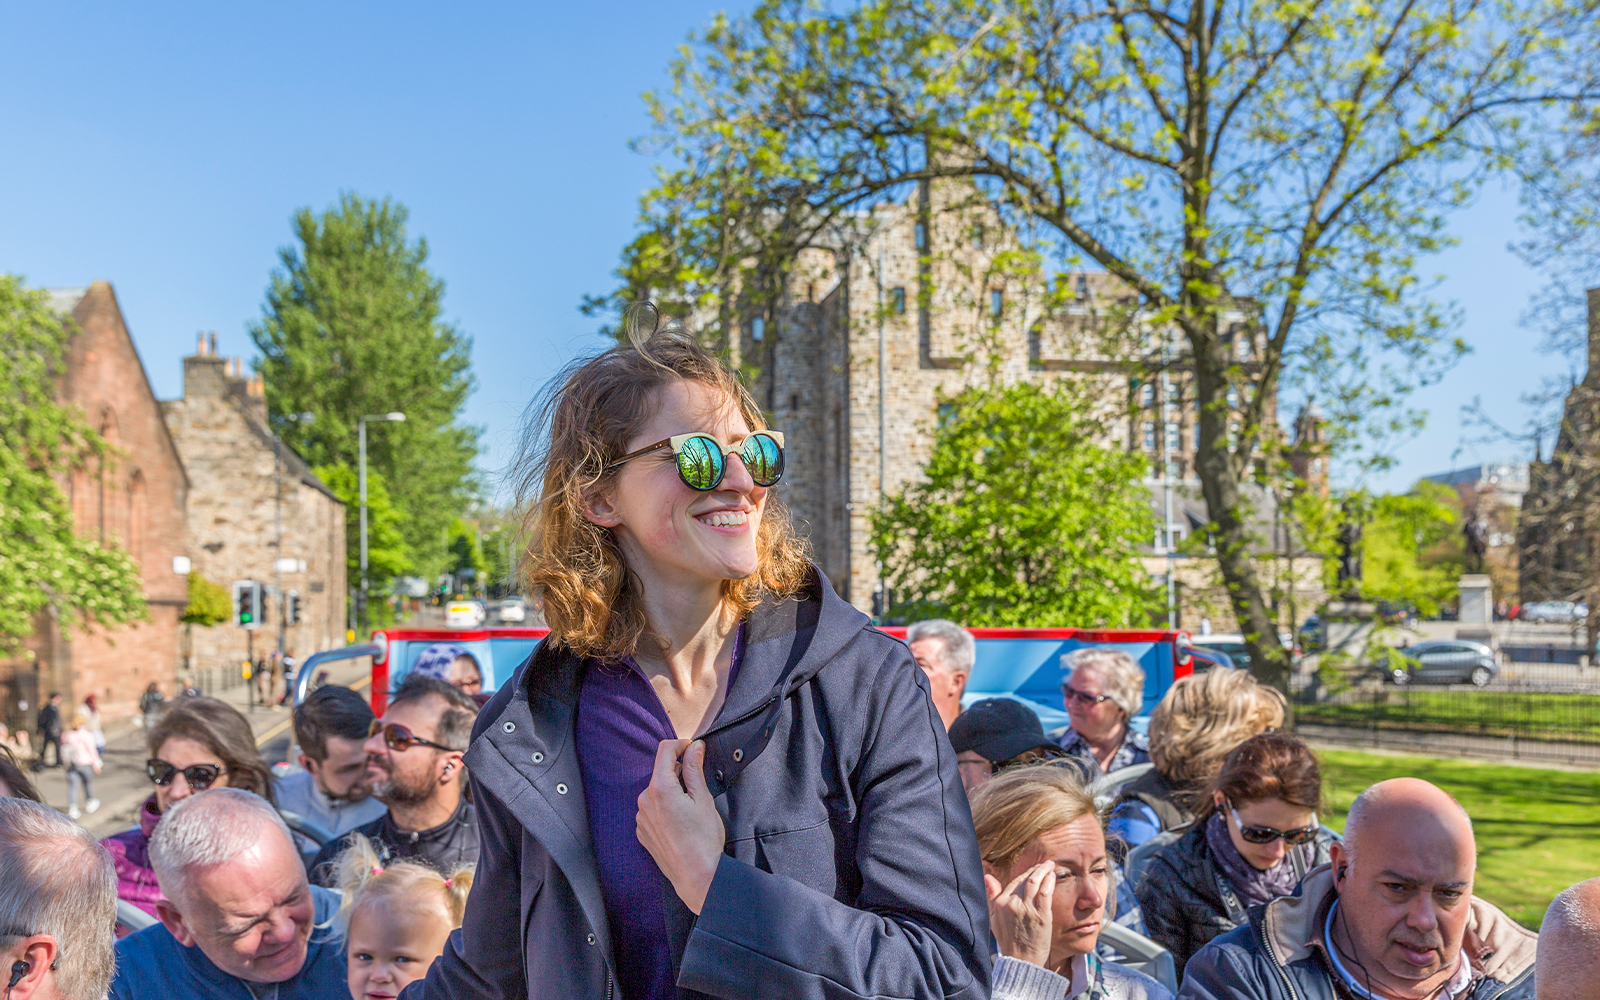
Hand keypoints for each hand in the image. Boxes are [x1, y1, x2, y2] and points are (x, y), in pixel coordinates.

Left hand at [636, 739, 725, 913]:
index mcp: (660, 789)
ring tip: (690, 810)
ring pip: (656, 792)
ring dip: (671, 792)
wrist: (696, 875)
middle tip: (698, 787)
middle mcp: (644, 801)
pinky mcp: (641, 832)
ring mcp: (641, 818)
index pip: (664, 750)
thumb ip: (694, 768)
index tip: (692, 748)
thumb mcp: (703, 798)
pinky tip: (679, 823)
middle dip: (678, 772)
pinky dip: (664, 809)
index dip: (680, 744)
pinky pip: (652, 810)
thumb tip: (694, 747)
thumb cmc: (703, 839)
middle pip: (660, 773)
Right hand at [985, 862, 1055, 967]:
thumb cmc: (1009, 940)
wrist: (1022, 961)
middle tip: (1046, 864)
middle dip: (1037, 869)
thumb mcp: (994, 918)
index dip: (1026, 874)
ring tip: (1050, 866)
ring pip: (1035, 882)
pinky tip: (1053, 876)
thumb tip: (987, 876)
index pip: (1015, 881)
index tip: (1034, 870)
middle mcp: (1012, 904)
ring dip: (1044, 870)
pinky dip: (1050, 881)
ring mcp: (1027, 910)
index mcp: (1001, 903)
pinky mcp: (1041, 916)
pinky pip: (1045, 893)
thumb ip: (991, 896)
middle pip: (1026, 880)